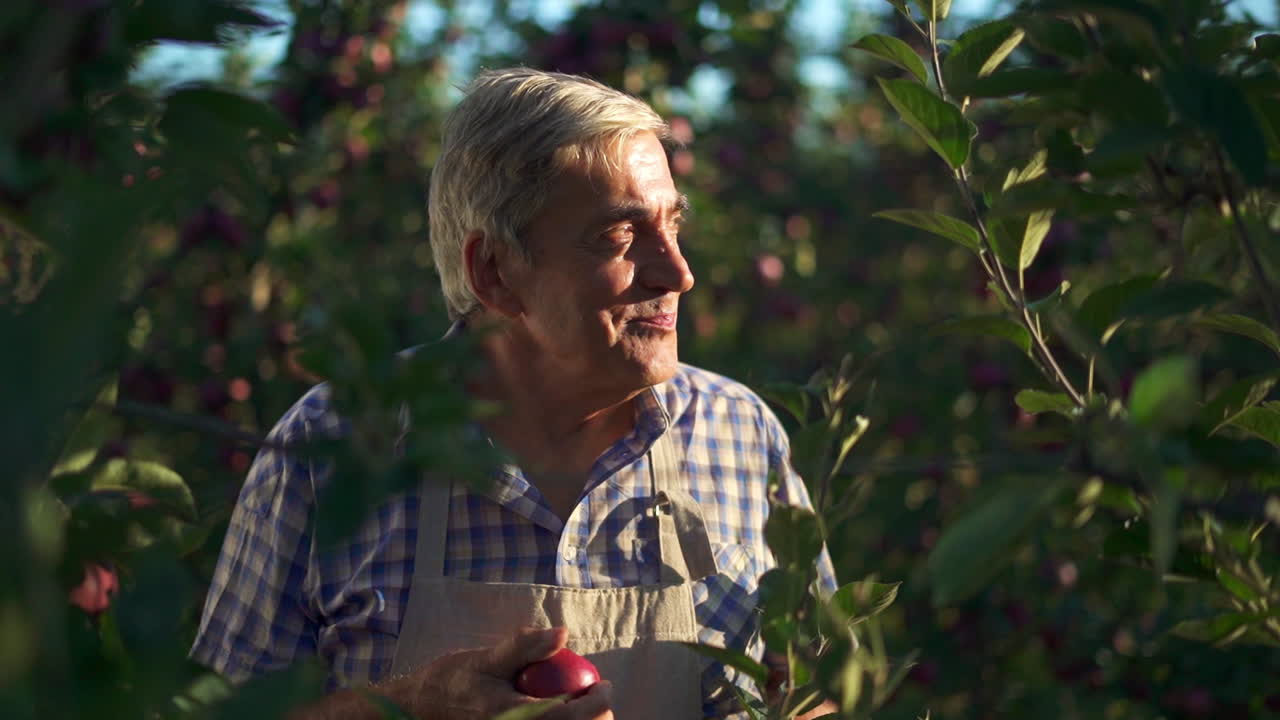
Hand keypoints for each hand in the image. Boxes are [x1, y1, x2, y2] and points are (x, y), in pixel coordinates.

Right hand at [411, 626, 613, 719]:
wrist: (422, 710)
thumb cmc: (454, 681)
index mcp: (515, 718)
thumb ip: (525, 647)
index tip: (605, 685)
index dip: (597, 705)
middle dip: (595, 716)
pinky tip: (561, 707)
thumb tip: (562, 633)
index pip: (570, 718)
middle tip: (599, 694)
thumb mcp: (488, 659)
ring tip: (582, 702)